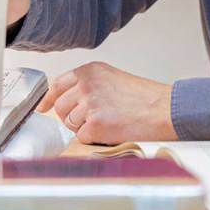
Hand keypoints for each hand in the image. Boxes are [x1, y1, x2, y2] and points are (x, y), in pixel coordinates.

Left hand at [37, 61, 177, 144]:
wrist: (164, 109)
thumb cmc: (144, 97)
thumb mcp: (111, 79)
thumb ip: (87, 85)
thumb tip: (64, 99)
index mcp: (89, 71)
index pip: (57, 85)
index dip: (49, 99)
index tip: (44, 107)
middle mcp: (86, 84)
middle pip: (61, 107)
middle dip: (72, 116)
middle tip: (94, 118)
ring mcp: (89, 104)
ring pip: (70, 123)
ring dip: (85, 128)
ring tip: (108, 122)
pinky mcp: (95, 124)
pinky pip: (82, 137)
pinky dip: (94, 138)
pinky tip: (111, 130)